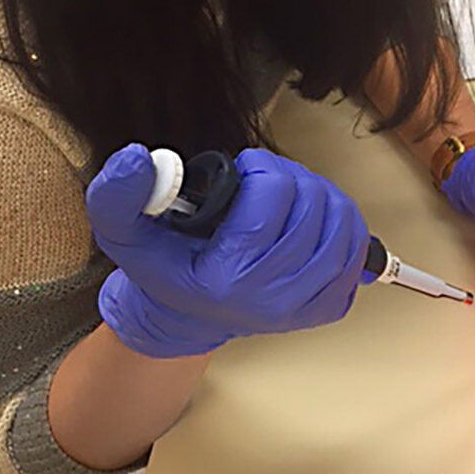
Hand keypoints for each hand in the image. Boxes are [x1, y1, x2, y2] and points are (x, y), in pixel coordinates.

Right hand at [86, 144, 369, 357]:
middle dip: (289, 178)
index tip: (244, 170)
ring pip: (340, 221)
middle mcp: (271, 299)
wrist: (187, 315)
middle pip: (312, 204)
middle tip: (265, 183)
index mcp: (226, 280)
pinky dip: (341, 223)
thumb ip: (118, 195)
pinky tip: (312, 221)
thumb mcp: (125, 231)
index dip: (261, 167)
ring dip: (318, 196)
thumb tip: (138, 159)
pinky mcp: (329, 307)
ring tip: (288, 199)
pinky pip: (356, 249)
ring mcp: (305, 306)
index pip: (272, 196)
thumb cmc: (166, 267)